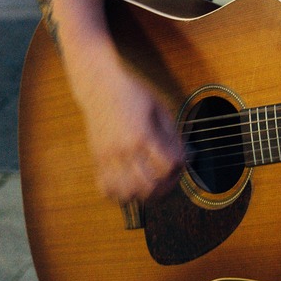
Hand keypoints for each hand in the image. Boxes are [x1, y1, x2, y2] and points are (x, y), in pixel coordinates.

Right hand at [77, 65, 184, 202]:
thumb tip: (184, 156)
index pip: (167, 165)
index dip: (179, 167)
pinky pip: (106, 188)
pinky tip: (130, 186)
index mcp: (143, 135)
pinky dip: (120, 194)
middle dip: (165, 187)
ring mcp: (107, 156)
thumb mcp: (159, 108)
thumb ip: (172, 134)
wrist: (100, 85)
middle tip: (170, 179)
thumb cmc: (133, 94)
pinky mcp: (96, 159)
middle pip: (148, 185)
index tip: (182, 161)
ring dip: (142, 195)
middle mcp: (124, 149)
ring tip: (151, 185)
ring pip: (126, 192)